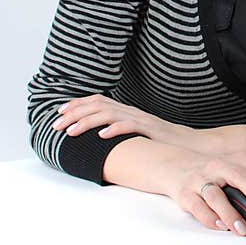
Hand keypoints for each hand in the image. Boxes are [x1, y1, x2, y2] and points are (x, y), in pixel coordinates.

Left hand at [52, 94, 190, 143]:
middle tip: (57, 124)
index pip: (98, 100)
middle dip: (74, 113)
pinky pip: (129, 126)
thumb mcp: (135, 133)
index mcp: (126, 110)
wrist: (188, 144)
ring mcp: (140, 119)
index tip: (59, 112)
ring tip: (72, 131)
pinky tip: (101, 136)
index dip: (77, 104)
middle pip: (98, 105)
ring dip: (87, 122)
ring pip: (109, 114)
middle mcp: (130, 111)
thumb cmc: (160, 141)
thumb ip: (119, 130)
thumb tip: (96, 136)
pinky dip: (114, 129)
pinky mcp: (150, 129)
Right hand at [166, 151, 245, 235]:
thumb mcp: (235, 168)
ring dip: (231, 213)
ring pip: (217, 196)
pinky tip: (219, 226)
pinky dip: (209, 218)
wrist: (173, 164)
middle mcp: (220, 167)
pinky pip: (197, 206)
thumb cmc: (211, 169)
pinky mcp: (186, 194)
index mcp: (238, 160)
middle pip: (241, 177)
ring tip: (243, 228)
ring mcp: (202, 180)